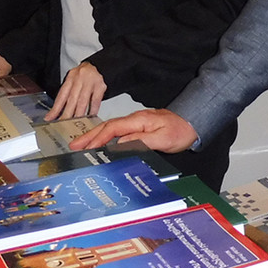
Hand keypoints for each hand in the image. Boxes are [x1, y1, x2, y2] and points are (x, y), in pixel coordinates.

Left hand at [46, 62, 106, 120]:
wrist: (98, 66)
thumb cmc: (83, 76)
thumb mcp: (72, 81)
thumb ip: (66, 95)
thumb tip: (56, 112)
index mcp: (70, 78)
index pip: (61, 95)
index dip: (55, 108)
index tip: (50, 118)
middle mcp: (79, 80)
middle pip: (72, 99)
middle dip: (66, 114)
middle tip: (62, 125)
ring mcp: (90, 83)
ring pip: (83, 101)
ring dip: (78, 114)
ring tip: (74, 124)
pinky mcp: (100, 86)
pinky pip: (95, 101)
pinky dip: (92, 110)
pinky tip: (89, 117)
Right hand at [71, 109, 197, 153]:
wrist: (193, 123)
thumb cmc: (180, 131)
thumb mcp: (163, 139)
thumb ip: (141, 140)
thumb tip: (120, 142)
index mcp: (138, 120)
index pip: (113, 128)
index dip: (97, 138)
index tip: (85, 147)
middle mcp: (135, 119)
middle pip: (107, 126)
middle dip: (90, 136)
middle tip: (74, 145)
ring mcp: (136, 122)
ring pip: (111, 128)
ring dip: (95, 136)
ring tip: (81, 146)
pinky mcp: (139, 127)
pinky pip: (117, 131)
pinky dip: (105, 137)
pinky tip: (101, 144)